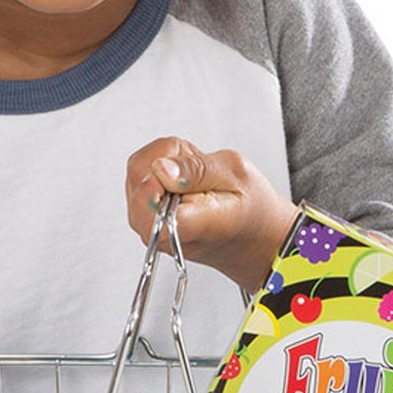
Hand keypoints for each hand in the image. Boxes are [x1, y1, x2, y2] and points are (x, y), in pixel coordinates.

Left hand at [125, 137, 296, 291]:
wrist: (256, 235)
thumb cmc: (252, 209)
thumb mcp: (236, 174)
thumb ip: (196, 169)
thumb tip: (160, 168)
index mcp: (184, 226)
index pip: (145, 195)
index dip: (162, 170)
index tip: (186, 168)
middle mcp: (160, 232)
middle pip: (137, 177)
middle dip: (164, 158)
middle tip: (195, 167)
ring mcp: (149, 228)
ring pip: (136, 174)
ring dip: (162, 163)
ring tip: (194, 176)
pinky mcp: (145, 219)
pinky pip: (139, 181)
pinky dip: (160, 171)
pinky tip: (184, 181)